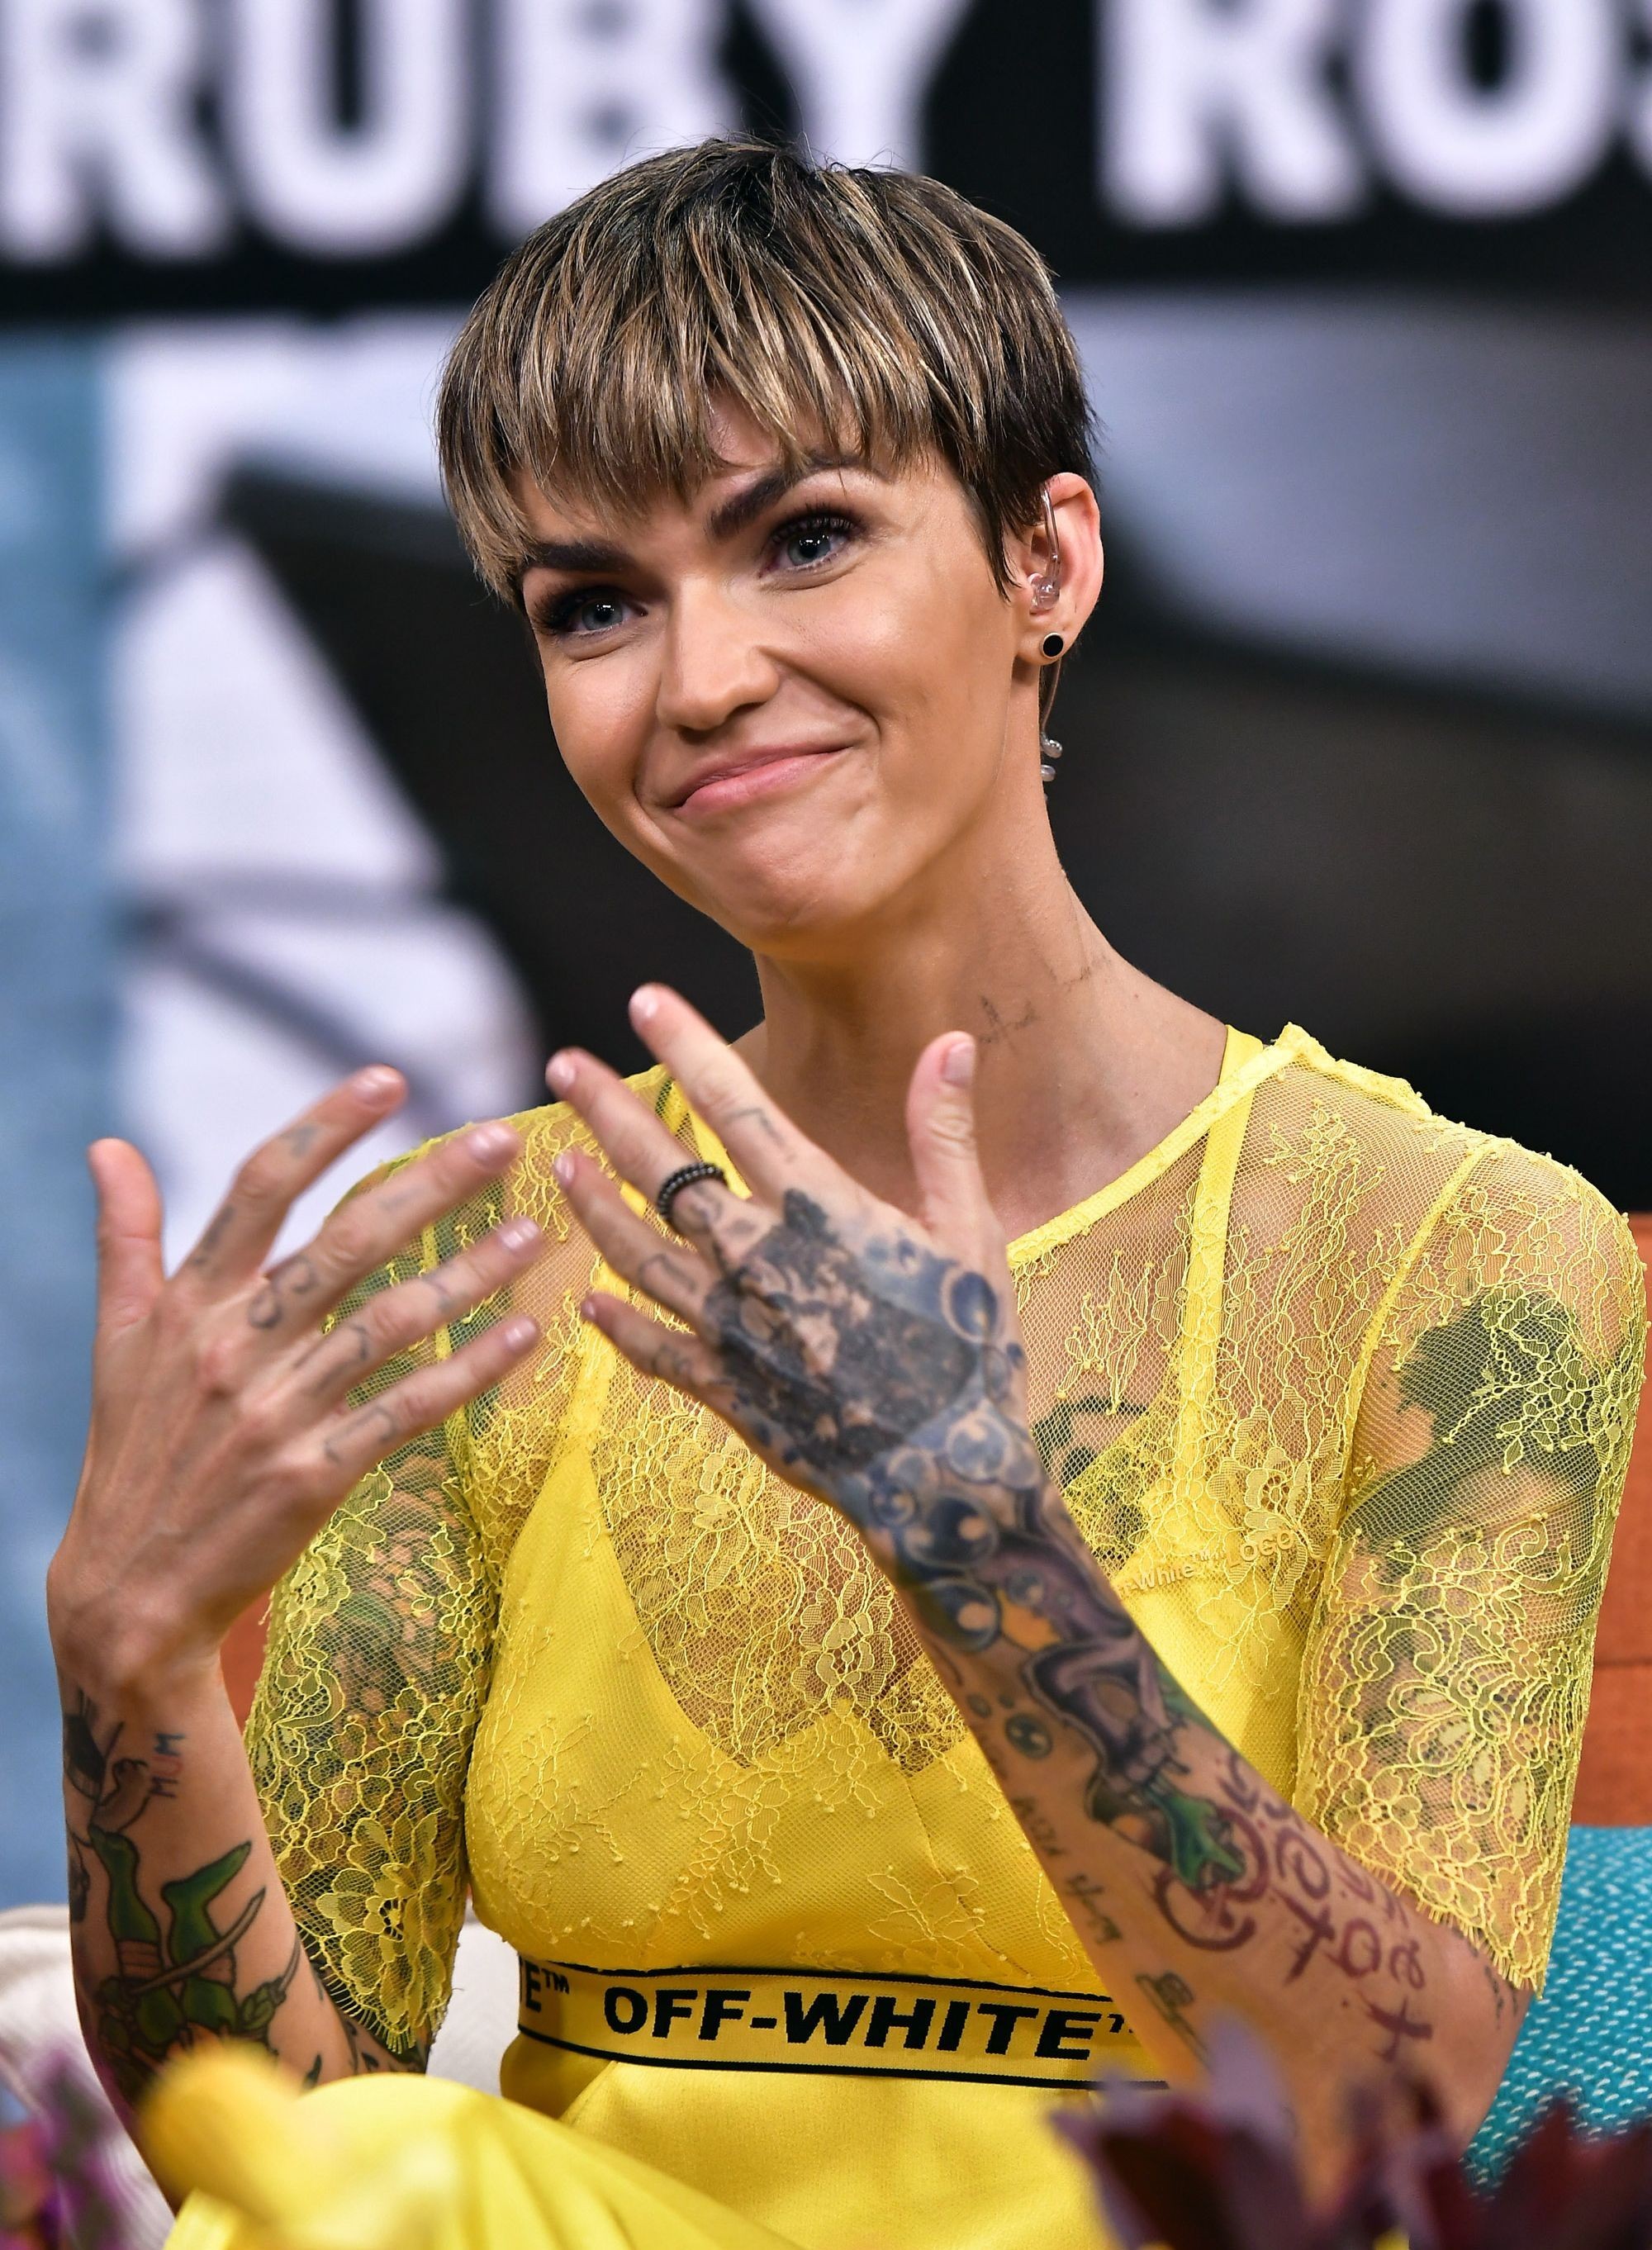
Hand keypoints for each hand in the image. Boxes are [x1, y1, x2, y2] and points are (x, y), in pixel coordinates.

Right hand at [49, 1071, 544, 1692]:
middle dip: (432, 1184)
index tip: (389, 1078)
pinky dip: (470, 1371)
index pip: (261, 1186)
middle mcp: (234, 1346)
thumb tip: (109, 1147)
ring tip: (535, 1234)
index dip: (325, 1125)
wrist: (129, 1591)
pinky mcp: (315, 1474)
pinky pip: (409, 1409)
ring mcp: (276, 1411)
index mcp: (190, 1301)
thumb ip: (126, 1238)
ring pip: (393, 1322)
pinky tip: (524, 1336)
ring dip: (471, 1274)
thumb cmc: (133, 1451)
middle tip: (502, 1139)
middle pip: (348, 1241)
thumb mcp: (118, 1340)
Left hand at [546, 986, 1043, 1565]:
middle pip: (663, 1171)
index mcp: (822, 1211)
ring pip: (638, 1253)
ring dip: (592, 1205)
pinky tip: (585, 1302)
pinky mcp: (724, 1392)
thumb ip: (944, 1136)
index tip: (642, 998)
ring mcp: (733, 1329)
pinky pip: (654, 1349)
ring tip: (556, 1162)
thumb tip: (953, 1042)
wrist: (947, 1479)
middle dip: (608, 1110)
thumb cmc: (972, 1352)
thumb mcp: (972, 1234)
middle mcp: (760, 1260)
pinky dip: (616, 1324)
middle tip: (562, 1065)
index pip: (737, 1108)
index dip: (687, 1047)